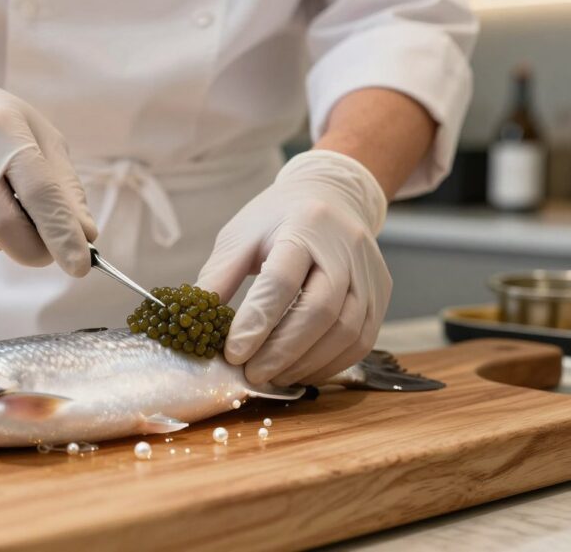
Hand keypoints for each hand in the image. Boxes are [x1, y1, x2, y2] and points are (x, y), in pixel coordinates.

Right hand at [0, 52, 96, 275]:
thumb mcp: (41, 138)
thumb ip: (65, 188)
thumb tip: (85, 236)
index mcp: (4, 131)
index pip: (40, 193)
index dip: (61, 234)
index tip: (80, 266)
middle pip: (5, 226)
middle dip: (34, 250)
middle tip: (48, 249)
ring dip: (2, 240)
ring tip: (0, 204)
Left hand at [197, 150, 390, 385]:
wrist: (332, 196)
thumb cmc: (277, 219)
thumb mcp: (240, 236)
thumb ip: (218, 278)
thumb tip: (191, 323)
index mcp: (303, 225)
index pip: (281, 280)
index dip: (256, 322)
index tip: (232, 354)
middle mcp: (344, 247)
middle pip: (320, 310)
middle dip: (282, 350)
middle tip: (251, 374)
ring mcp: (368, 272)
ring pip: (346, 331)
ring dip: (306, 363)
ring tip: (272, 376)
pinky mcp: (380, 293)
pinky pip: (361, 340)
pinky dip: (329, 364)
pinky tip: (300, 371)